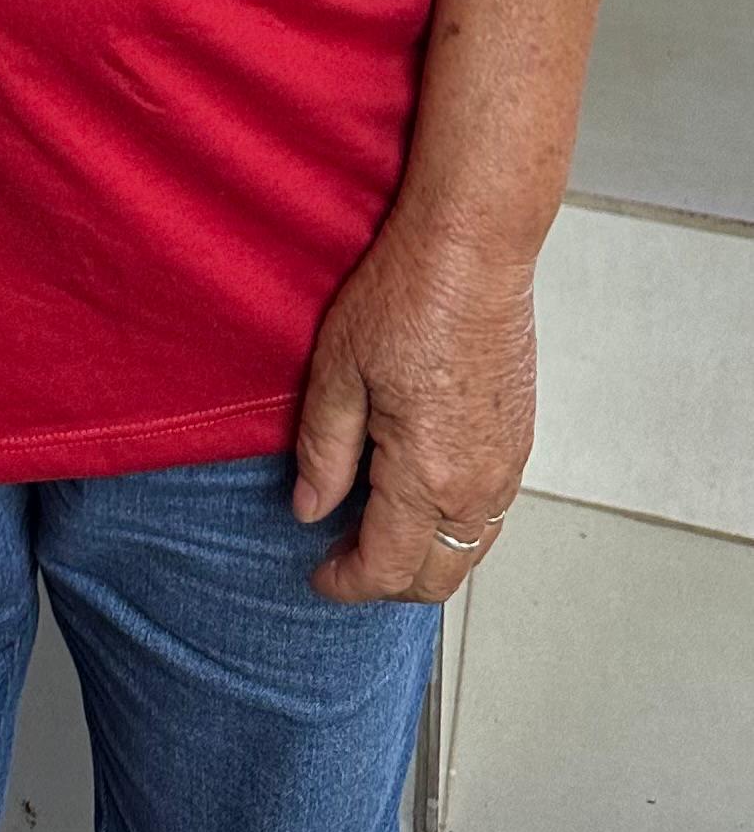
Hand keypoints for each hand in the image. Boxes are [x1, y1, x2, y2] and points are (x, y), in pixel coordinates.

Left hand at [293, 217, 534, 603]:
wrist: (475, 249)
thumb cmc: (408, 294)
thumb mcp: (338, 370)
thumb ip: (322, 452)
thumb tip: (310, 509)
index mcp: (427, 476)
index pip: (387, 568)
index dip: (347, 582)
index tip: (318, 575)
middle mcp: (478, 485)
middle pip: (437, 577)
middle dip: (387, 583)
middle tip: (342, 558)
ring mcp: (508, 466)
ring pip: (470, 550)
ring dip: (425, 557)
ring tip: (376, 529)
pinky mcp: (521, 441)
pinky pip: (491, 514)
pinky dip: (455, 526)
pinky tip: (420, 495)